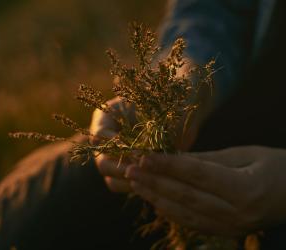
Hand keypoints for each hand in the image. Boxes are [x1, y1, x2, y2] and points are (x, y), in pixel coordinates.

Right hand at [91, 60, 214, 192]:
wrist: (185, 106)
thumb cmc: (175, 99)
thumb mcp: (167, 109)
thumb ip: (156, 129)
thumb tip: (149, 154)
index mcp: (108, 115)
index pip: (100, 135)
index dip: (117, 147)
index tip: (139, 151)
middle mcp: (108, 136)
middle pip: (102, 160)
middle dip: (123, 168)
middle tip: (145, 170)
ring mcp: (117, 155)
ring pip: (111, 177)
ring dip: (130, 181)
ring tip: (154, 179)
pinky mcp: (129, 168)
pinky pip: (125, 184)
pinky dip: (139, 187)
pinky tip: (159, 183)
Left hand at [124, 144, 285, 236]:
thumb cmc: (280, 164)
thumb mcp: (246, 154)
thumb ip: (210, 159)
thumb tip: (174, 158)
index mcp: (247, 188)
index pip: (196, 175)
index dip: (167, 164)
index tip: (142, 154)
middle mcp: (239, 214)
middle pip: (186, 197)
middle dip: (154, 182)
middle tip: (129, 169)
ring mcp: (234, 227)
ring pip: (185, 214)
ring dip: (157, 198)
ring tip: (136, 184)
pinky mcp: (230, 232)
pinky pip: (194, 223)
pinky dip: (172, 211)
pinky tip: (156, 200)